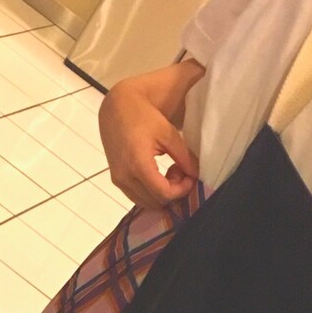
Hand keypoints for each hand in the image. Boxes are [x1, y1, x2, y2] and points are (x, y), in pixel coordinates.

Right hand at [99, 65, 202, 209]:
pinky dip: (150, 192)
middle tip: (179, 172)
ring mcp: (118, 180)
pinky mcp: (116, 179)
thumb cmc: (144, 117)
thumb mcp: (168, 134)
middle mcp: (125, 177)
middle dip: (172, 192)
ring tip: (168, 173)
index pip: (164, 194)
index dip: (181, 190)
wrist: (117, 109)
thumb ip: (184, 157)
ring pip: (146, 203)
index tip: (190, 176)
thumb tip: (195, 175)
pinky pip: (136, 196)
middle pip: (156, 202)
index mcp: (138, 164)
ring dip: (161, 194)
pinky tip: (156, 174)